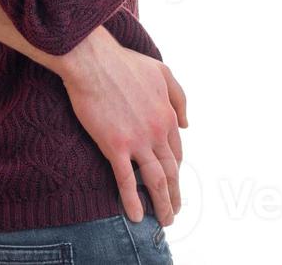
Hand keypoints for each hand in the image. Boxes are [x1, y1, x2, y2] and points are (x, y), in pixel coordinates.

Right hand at [57, 27, 187, 225]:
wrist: (93, 60)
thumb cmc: (123, 62)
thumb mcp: (162, 72)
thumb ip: (179, 97)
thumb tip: (188, 124)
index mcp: (168, 115)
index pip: (176, 151)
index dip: (175, 170)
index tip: (172, 182)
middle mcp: (157, 131)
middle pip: (171, 171)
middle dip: (175, 194)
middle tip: (174, 211)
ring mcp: (137, 140)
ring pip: (156, 180)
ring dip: (163, 204)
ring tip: (165, 221)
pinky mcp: (115, 145)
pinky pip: (127, 180)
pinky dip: (133, 201)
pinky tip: (137, 216)